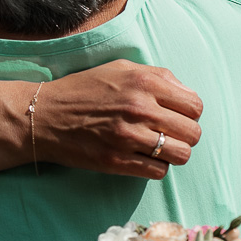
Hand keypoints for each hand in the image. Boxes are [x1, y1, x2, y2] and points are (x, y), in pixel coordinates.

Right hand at [33, 61, 204, 179]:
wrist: (45, 115)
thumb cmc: (85, 89)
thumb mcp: (121, 68)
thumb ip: (158, 76)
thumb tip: (187, 94)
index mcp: (144, 82)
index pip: (195, 105)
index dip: (190, 113)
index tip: (177, 116)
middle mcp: (139, 108)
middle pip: (193, 132)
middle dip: (185, 135)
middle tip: (169, 135)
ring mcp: (128, 136)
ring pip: (181, 154)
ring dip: (174, 154)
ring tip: (159, 148)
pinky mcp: (116, 160)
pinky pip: (158, 172)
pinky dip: (156, 167)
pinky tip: (143, 158)